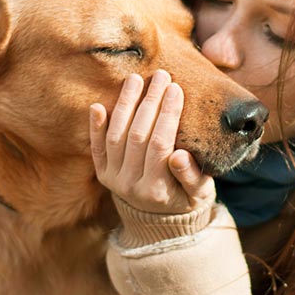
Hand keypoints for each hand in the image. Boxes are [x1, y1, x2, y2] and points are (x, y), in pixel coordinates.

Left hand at [90, 70, 214, 213]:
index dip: (168, 115)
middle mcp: (130, 186)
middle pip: (138, 136)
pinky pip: (96, 148)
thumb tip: (179, 156)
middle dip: (150, 103)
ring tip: (135, 79)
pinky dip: (95, 127)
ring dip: (125, 105)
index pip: (160, 145)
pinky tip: (97, 105)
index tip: (176, 89)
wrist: (160, 218)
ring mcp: (112, 179)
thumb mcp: (199, 192)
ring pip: (116, 137)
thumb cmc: (186, 198)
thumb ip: (191, 176)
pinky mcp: (102, 173)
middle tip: (161, 76)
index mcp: (156, 191)